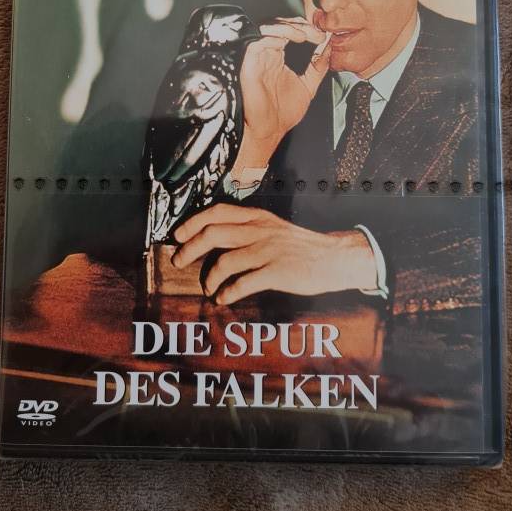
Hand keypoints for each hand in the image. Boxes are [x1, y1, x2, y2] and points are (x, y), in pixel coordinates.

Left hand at [172, 203, 376, 304]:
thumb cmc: (301, 246)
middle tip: (179, 261)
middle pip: (213, 234)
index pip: (217, 212)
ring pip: (224, 262)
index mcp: (257, 217)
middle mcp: (260, 230)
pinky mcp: (276, 272)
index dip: (192, 223)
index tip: (178, 235)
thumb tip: (215, 238)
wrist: (334, 258)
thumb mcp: (273, 227)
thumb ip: (248, 229)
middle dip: (189, 249)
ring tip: (208, 287)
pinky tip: (223, 298)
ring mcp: (268, 251)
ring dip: (209, 278)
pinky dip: (227, 293)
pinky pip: (243, 283)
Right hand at [232, 18, 331, 170]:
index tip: (323, 36)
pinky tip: (292, 41)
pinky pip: (259, 42)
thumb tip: (329, 49)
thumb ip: (318, 68)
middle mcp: (267, 55)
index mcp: (278, 58)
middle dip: (299, 25)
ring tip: (305, 34)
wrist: (269, 131)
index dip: (306, 28)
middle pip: (279, 25)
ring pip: (269, 29)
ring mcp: (258, 58)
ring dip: (289, 27)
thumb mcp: (308, 87)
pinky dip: (276, 36)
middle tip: (316, 32)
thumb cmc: (283, 114)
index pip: (289, 32)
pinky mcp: (250, 64)